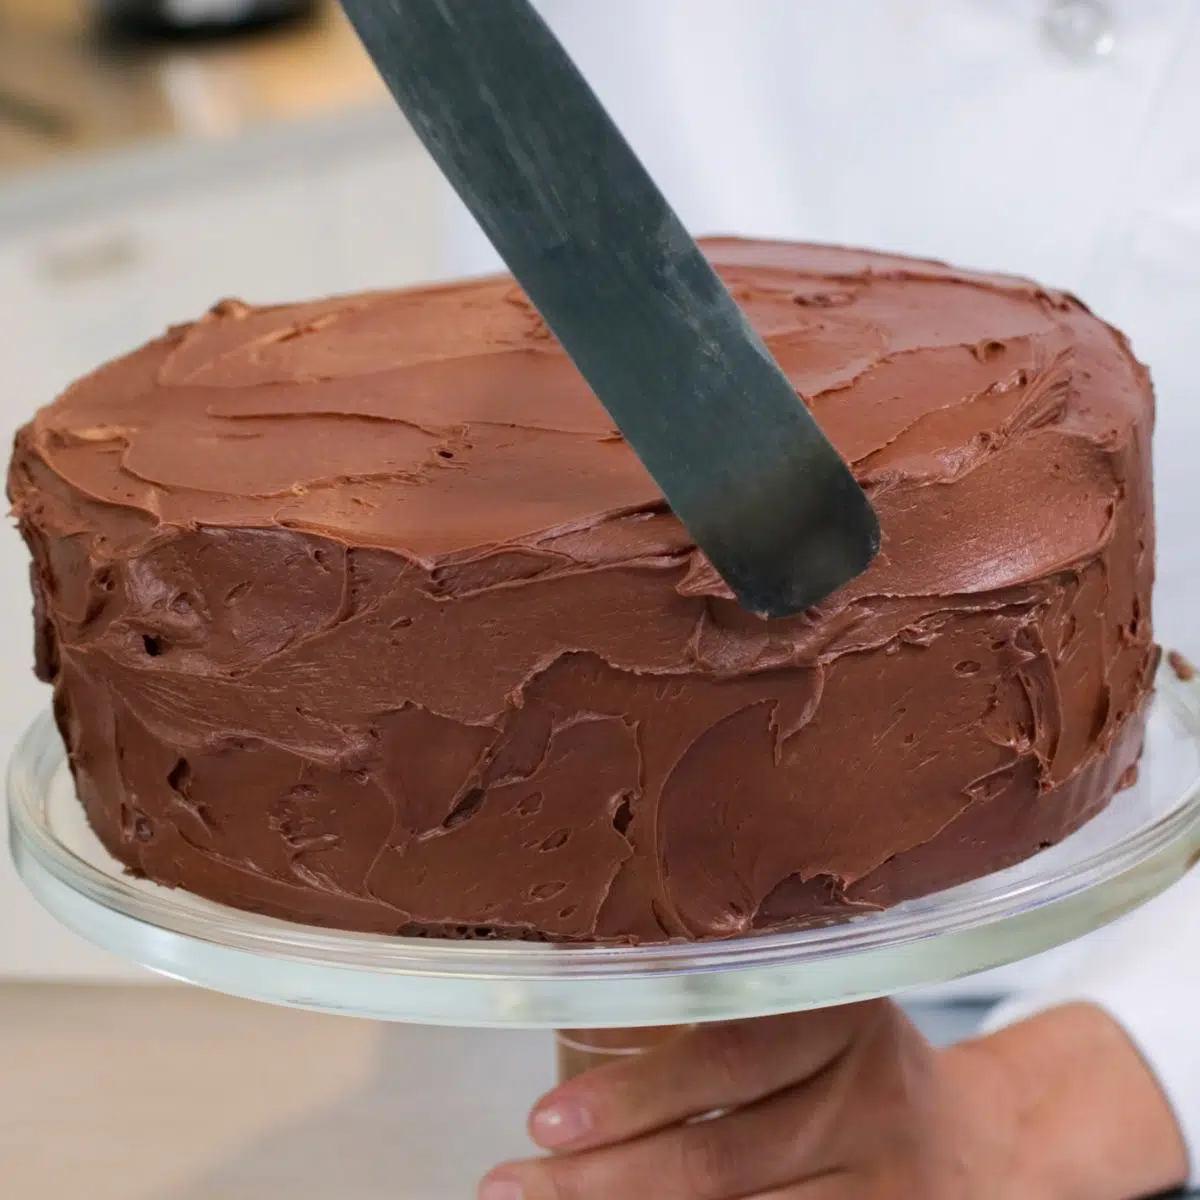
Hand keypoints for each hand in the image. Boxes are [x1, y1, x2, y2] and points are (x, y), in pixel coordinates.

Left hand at [479, 1000, 1187, 1199]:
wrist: (981, 1145)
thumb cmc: (851, 1055)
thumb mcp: (812, 996)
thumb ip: (729, 990)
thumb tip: (584, 993)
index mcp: (840, 1006)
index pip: (729, 1055)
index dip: (636, 1095)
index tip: (545, 1120)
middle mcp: (868, 1093)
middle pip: (725, 1153)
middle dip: (608, 1174)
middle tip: (512, 1180)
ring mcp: (886, 1181)